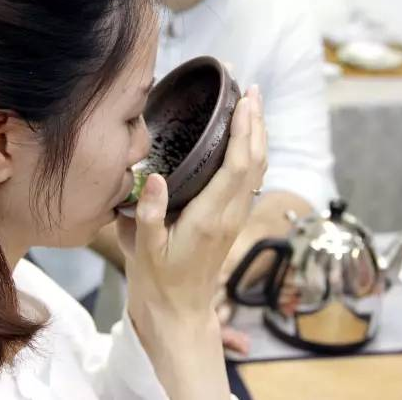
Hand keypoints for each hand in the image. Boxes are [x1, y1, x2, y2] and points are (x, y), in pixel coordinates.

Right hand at [115, 85, 266, 398]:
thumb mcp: (143, 251)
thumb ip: (149, 215)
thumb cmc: (159, 283)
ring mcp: (234, 218)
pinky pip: (249, 181)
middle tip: (250, 90)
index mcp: (209, 218)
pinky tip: (244, 140)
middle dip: (256, 123)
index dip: (244, 131)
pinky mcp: (231, 221)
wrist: (179, 312)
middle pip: (254, 162)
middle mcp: (229, 215)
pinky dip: (251, 154)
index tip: (243, 101)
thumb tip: (154, 178)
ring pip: (256, 171)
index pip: (236, 167)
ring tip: (251, 106)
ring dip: (257, 136)